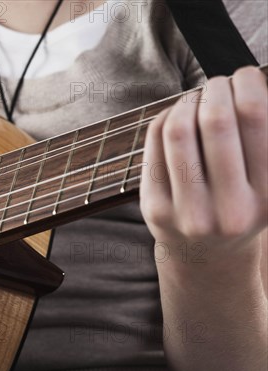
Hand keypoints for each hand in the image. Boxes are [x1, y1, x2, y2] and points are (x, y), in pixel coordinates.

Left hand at [140, 66, 266, 273]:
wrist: (206, 257)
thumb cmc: (240, 207)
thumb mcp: (265, 184)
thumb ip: (262, 141)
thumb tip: (248, 82)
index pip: (256, 119)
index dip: (248, 84)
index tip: (245, 75)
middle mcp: (230, 210)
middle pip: (216, 121)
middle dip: (215, 88)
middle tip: (217, 83)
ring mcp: (188, 212)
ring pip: (178, 131)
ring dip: (187, 101)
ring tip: (196, 98)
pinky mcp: (155, 208)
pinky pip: (154, 145)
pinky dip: (165, 118)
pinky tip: (176, 116)